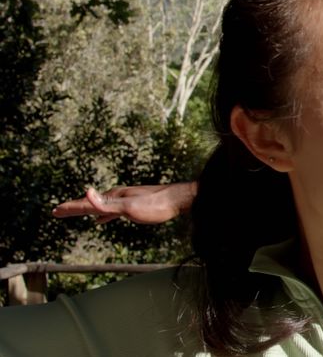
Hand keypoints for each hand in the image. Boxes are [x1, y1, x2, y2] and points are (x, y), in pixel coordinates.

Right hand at [51, 183, 196, 224]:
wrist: (178, 200)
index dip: (71, 208)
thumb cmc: (156, 205)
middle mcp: (117, 196)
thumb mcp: (129, 207)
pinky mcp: (134, 206)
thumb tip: (86, 192)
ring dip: (86, 210)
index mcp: (113, 197)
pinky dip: (102, 215)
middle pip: (90, 203)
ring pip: (100, 206)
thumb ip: (107, 204)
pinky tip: (101, 220)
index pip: (87, 203)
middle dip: (73, 208)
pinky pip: (112, 211)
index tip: (55, 211)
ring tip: (74, 212)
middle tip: (56, 211)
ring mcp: (125, 200)